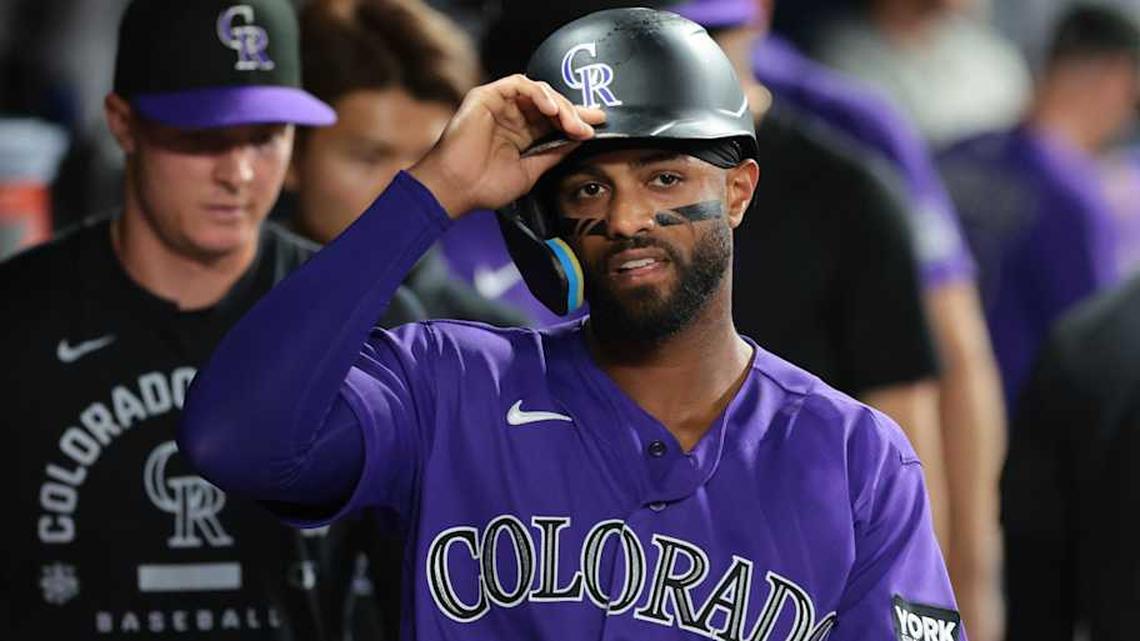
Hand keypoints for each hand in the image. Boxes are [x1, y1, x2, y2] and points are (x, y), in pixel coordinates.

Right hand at [409, 74, 605, 217]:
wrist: (457, 190)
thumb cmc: (485, 186)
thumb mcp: (532, 171)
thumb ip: (554, 152)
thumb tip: (581, 138)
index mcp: (522, 134)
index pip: (555, 120)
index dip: (577, 119)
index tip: (600, 123)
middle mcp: (512, 117)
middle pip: (551, 103)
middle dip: (573, 113)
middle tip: (587, 127)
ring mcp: (500, 105)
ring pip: (538, 91)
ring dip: (559, 104)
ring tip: (570, 122)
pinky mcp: (487, 96)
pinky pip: (518, 84)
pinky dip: (538, 93)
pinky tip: (550, 109)